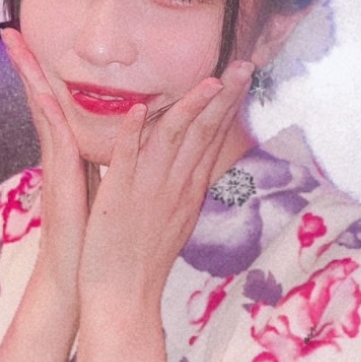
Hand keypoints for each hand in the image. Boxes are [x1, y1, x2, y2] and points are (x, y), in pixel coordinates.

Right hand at [2, 27, 90, 307]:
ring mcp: (57, 166)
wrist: (84, 277)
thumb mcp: (106, 189)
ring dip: (29, 77)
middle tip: (9, 32)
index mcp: (73, 154)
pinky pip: (55, 142)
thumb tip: (124, 143)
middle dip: (27, 65)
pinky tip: (42, 93)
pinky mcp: (61, 181)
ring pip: (42, 110)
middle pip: (41, 98)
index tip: (34, 45)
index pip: (58, 104)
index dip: (47, 74)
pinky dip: (48, 116)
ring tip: (13, 45)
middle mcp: (60, 154)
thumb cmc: (96, 237)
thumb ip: (110, 163)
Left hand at [78, 58, 253, 309]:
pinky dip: (132, 134)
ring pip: (173, 140)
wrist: (125, 296)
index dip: (228, 104)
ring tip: (208, 80)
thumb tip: (195, 163)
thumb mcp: (176, 218)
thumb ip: (184, 186)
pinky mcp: (118, 198)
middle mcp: (175, 187)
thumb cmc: (144, 259)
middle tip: (242, 65)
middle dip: (224, 97)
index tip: (241, 76)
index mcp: (188, 189)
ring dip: (189, 107)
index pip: (213, 138)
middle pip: (204, 133)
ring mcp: (148, 191)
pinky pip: (126, 160)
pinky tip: (137, 110)